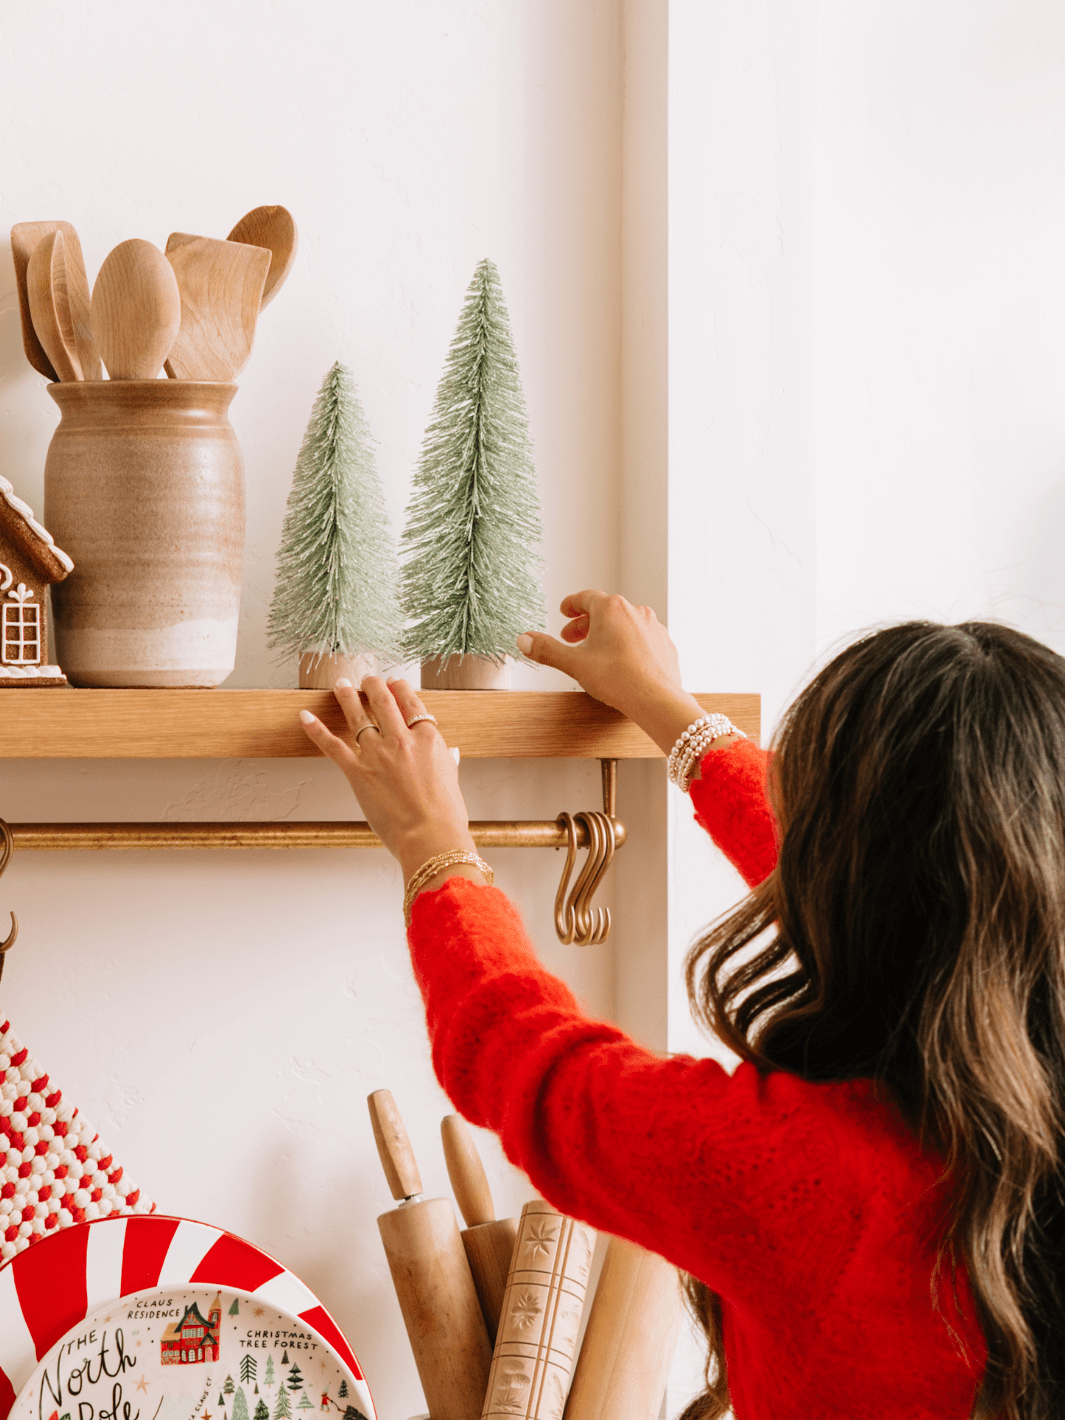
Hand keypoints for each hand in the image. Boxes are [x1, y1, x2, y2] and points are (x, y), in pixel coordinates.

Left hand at [299, 676, 478, 882]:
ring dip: (347, 697)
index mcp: (428, 740)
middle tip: (367, 679)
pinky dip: (317, 730)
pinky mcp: (358, 772)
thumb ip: (447, 762)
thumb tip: (451, 753)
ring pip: (358, 716)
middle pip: (384, 702)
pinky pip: (333, 745)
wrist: (430, 835)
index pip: (412, 704)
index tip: (395, 683)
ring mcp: (378, 754)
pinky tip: (306, 717)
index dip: (401, 690)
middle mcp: (402, 740)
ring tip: (341, 685)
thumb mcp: (452, 781)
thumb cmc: (445, 814)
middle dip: (373, 686)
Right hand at [517, 590, 707, 753]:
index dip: (571, 604)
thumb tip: (524, 640)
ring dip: (608, 633)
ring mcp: (653, 626)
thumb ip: (547, 650)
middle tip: (572, 637)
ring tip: (597, 651)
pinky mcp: (664, 643)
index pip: (586, 597)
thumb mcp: (574, 664)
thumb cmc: (618, 679)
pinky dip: (629, 644)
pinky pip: (642, 637)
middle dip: (586, 623)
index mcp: (610, 609)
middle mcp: (634, 611)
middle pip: (605, 610)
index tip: (565, 611)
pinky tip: (622, 661)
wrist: (656, 699)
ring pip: (625, 623)